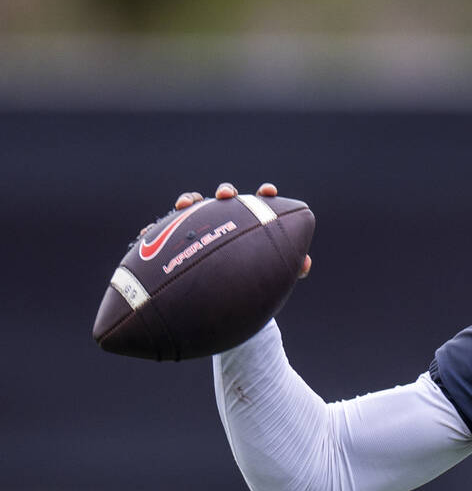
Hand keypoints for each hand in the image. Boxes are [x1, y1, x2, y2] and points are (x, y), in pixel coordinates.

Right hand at [145, 182, 311, 277]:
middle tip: (225, 196)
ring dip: (188, 201)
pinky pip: (163, 232)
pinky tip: (147, 233)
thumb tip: (305, 265)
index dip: (265, 195)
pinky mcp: (177, 241)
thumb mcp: (271, 276)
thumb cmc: (252, 281)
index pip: (260, 204)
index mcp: (250, 224)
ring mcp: (200, 227)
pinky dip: (155, 230)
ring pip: (193, 207)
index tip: (269, 192)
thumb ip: (290, 268)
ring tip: (184, 205)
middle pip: (225, 198)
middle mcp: (225, 219)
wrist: (223, 299)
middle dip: (225, 192)